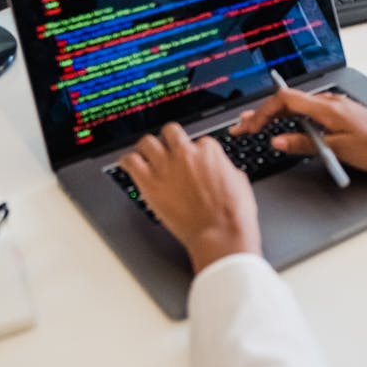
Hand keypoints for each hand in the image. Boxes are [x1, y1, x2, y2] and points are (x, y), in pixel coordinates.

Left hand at [120, 122, 260, 273]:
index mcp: (209, 151)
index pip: (198, 140)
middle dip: (169, 139)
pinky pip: (130, 162)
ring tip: (145, 155)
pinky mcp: (150, 184)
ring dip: (147, 147)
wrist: (220, 234)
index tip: (192, 161)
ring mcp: (166, 167)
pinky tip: (128, 164)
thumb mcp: (239, 181)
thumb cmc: (233, 213)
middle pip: (170, 131)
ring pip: (147, 142)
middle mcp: (186, 153)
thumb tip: (221, 169)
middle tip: (167, 149)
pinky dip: (127, 161)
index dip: (195, 152)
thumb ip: (225, 168)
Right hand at [230, 86, 366, 173]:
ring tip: (255, 124)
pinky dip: (291, 118)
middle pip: (288, 102)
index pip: (285, 100)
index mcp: (327, 108)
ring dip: (274, 115)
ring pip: (297, 106)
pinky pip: (308, 111)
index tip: (250, 127)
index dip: (263, 112)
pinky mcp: (339, 114)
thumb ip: (306, 144)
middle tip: (242, 126)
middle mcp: (329, 102)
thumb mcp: (339, 149)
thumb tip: (279, 141)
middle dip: (262, 113)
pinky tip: (285, 125)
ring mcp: (335, 107)